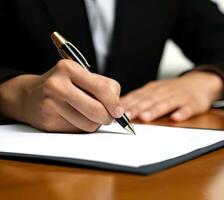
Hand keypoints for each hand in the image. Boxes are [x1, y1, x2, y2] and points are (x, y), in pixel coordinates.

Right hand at [0, 59, 123, 131]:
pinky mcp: (48, 122)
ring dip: (94, 123)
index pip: (101, 88)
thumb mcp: (81, 76)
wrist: (28, 95)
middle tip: (108, 117)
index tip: (119, 111)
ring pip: (89, 124)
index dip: (114, 103)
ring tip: (87, 114)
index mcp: (69, 68)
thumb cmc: (62, 84)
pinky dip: (81, 127)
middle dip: (107, 117)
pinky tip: (73, 118)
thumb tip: (118, 108)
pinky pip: (77, 131)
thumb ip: (103, 86)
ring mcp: (50, 104)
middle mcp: (57, 85)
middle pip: (97, 110)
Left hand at [121, 71, 223, 121]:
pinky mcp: (192, 103)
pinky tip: (176, 118)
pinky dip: (182, 113)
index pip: (137, 97)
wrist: (199, 83)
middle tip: (126, 117)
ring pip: (165, 104)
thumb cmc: (172, 90)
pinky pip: (187, 108)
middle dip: (137, 108)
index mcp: (153, 90)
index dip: (127, 105)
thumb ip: (139, 99)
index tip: (116, 112)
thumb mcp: (155, 91)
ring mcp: (178, 97)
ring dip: (155, 110)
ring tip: (145, 117)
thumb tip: (119, 107)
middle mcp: (164, 92)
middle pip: (149, 100)